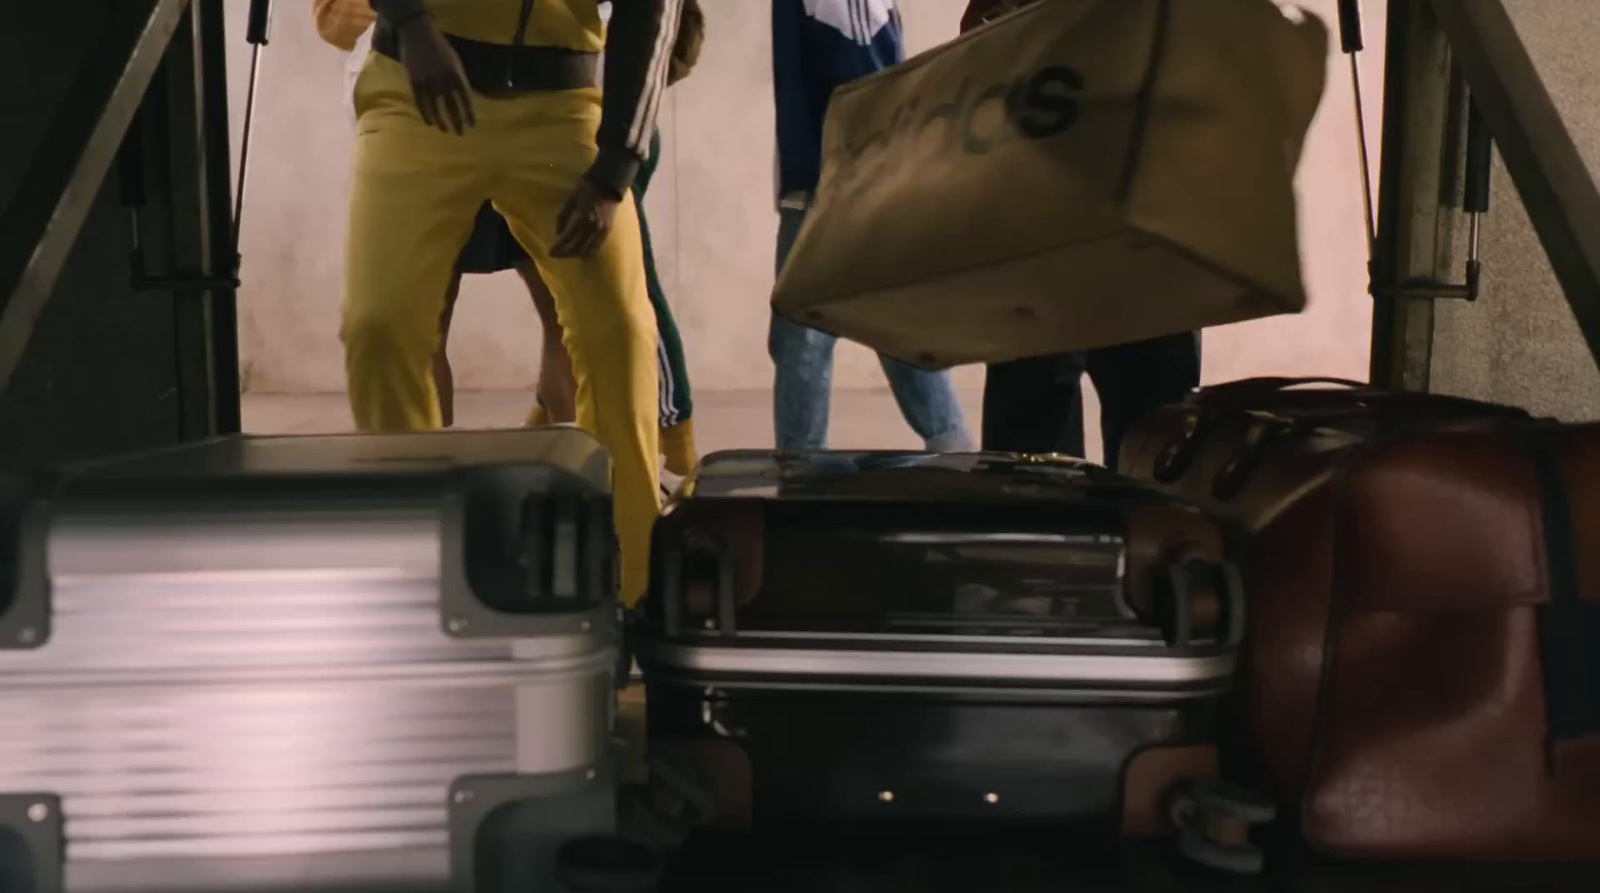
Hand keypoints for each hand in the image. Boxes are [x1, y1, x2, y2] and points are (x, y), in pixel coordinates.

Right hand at [397, 17, 475, 134]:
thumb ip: (458, 79)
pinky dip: (426, 114)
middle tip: (460, 134)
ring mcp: (428, 83)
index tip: (472, 125)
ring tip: (445, 130)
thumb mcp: (455, 62)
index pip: (465, 100)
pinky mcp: (414, 83)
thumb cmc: (440, 47)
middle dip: (457, 122)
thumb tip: (463, 97)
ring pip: (435, 108)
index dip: (469, 113)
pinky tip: (430, 122)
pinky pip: (421, 103)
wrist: (418, 34)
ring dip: (441, 121)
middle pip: (452, 107)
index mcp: (456, 75)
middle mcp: (443, 82)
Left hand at [551, 178, 620, 257]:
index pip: (568, 238)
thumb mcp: (570, 200)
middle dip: (565, 254)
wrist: (608, 184)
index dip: (558, 247)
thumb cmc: (586, 189)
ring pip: (587, 251)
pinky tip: (580, 253)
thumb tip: (558, 234)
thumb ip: (563, 218)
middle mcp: (593, 227)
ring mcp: (602, 231)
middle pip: (577, 248)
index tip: (550, 252)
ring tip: (566, 254)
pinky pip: (597, 247)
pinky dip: (587, 253)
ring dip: (575, 255)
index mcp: (582, 218)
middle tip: (555, 255)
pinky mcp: (607, 231)